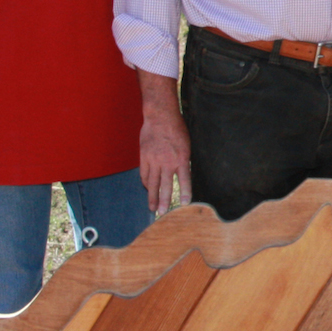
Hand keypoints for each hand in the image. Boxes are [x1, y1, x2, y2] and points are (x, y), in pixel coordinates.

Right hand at [137, 72, 190, 213]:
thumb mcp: (186, 145)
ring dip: (152, 196)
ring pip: (152, 183)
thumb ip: (183, 161)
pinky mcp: (144, 157)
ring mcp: (154, 160)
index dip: (184, 193)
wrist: (160, 116)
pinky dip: (145, 183)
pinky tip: (146, 189)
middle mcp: (167, 161)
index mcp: (181, 158)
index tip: (184, 204)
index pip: (184, 180)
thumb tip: (181, 176)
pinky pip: (144, 174)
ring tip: (152, 208)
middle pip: (165, 185)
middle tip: (161, 213)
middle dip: (163, 201)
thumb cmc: (177, 130)